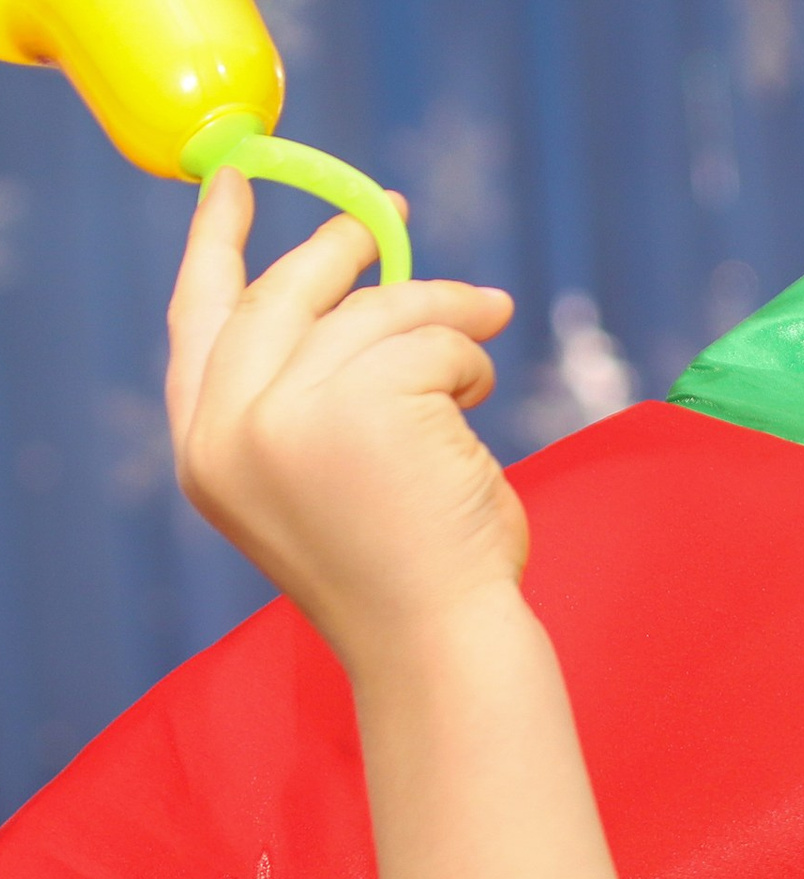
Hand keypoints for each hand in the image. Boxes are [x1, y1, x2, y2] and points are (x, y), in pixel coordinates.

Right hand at [167, 169, 524, 667]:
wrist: (440, 646)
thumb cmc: (405, 573)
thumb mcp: (319, 480)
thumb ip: (300, 395)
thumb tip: (350, 290)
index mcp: (207, 451)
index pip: (198, 317)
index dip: (216, 242)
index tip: (235, 183)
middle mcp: (234, 428)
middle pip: (285, 295)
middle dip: (340, 251)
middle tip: (390, 218)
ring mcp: (293, 413)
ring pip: (375, 313)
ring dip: (440, 319)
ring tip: (481, 341)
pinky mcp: (367, 404)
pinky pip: (430, 340)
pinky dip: (468, 360)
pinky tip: (481, 397)